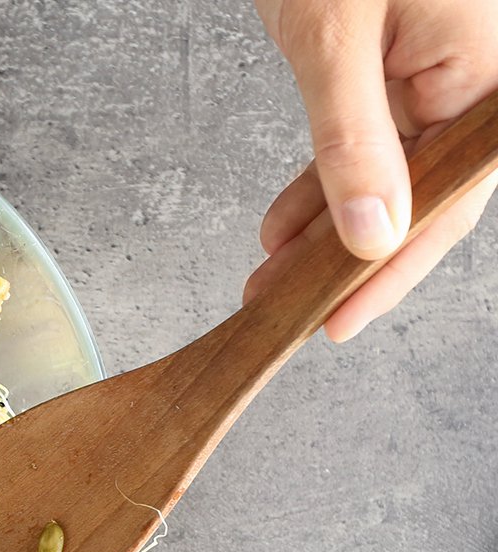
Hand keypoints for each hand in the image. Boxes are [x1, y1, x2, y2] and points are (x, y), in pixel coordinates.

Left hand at [246, 0, 497, 340]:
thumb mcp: (334, 36)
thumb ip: (352, 139)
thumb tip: (371, 235)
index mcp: (485, 76)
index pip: (444, 206)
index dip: (388, 274)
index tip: (335, 323)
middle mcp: (472, 81)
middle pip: (416, 200)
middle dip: (343, 261)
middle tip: (281, 311)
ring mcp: (435, 72)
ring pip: (385, 177)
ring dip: (323, 231)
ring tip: (267, 278)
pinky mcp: (394, 63)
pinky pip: (365, 141)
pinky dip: (321, 183)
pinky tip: (282, 227)